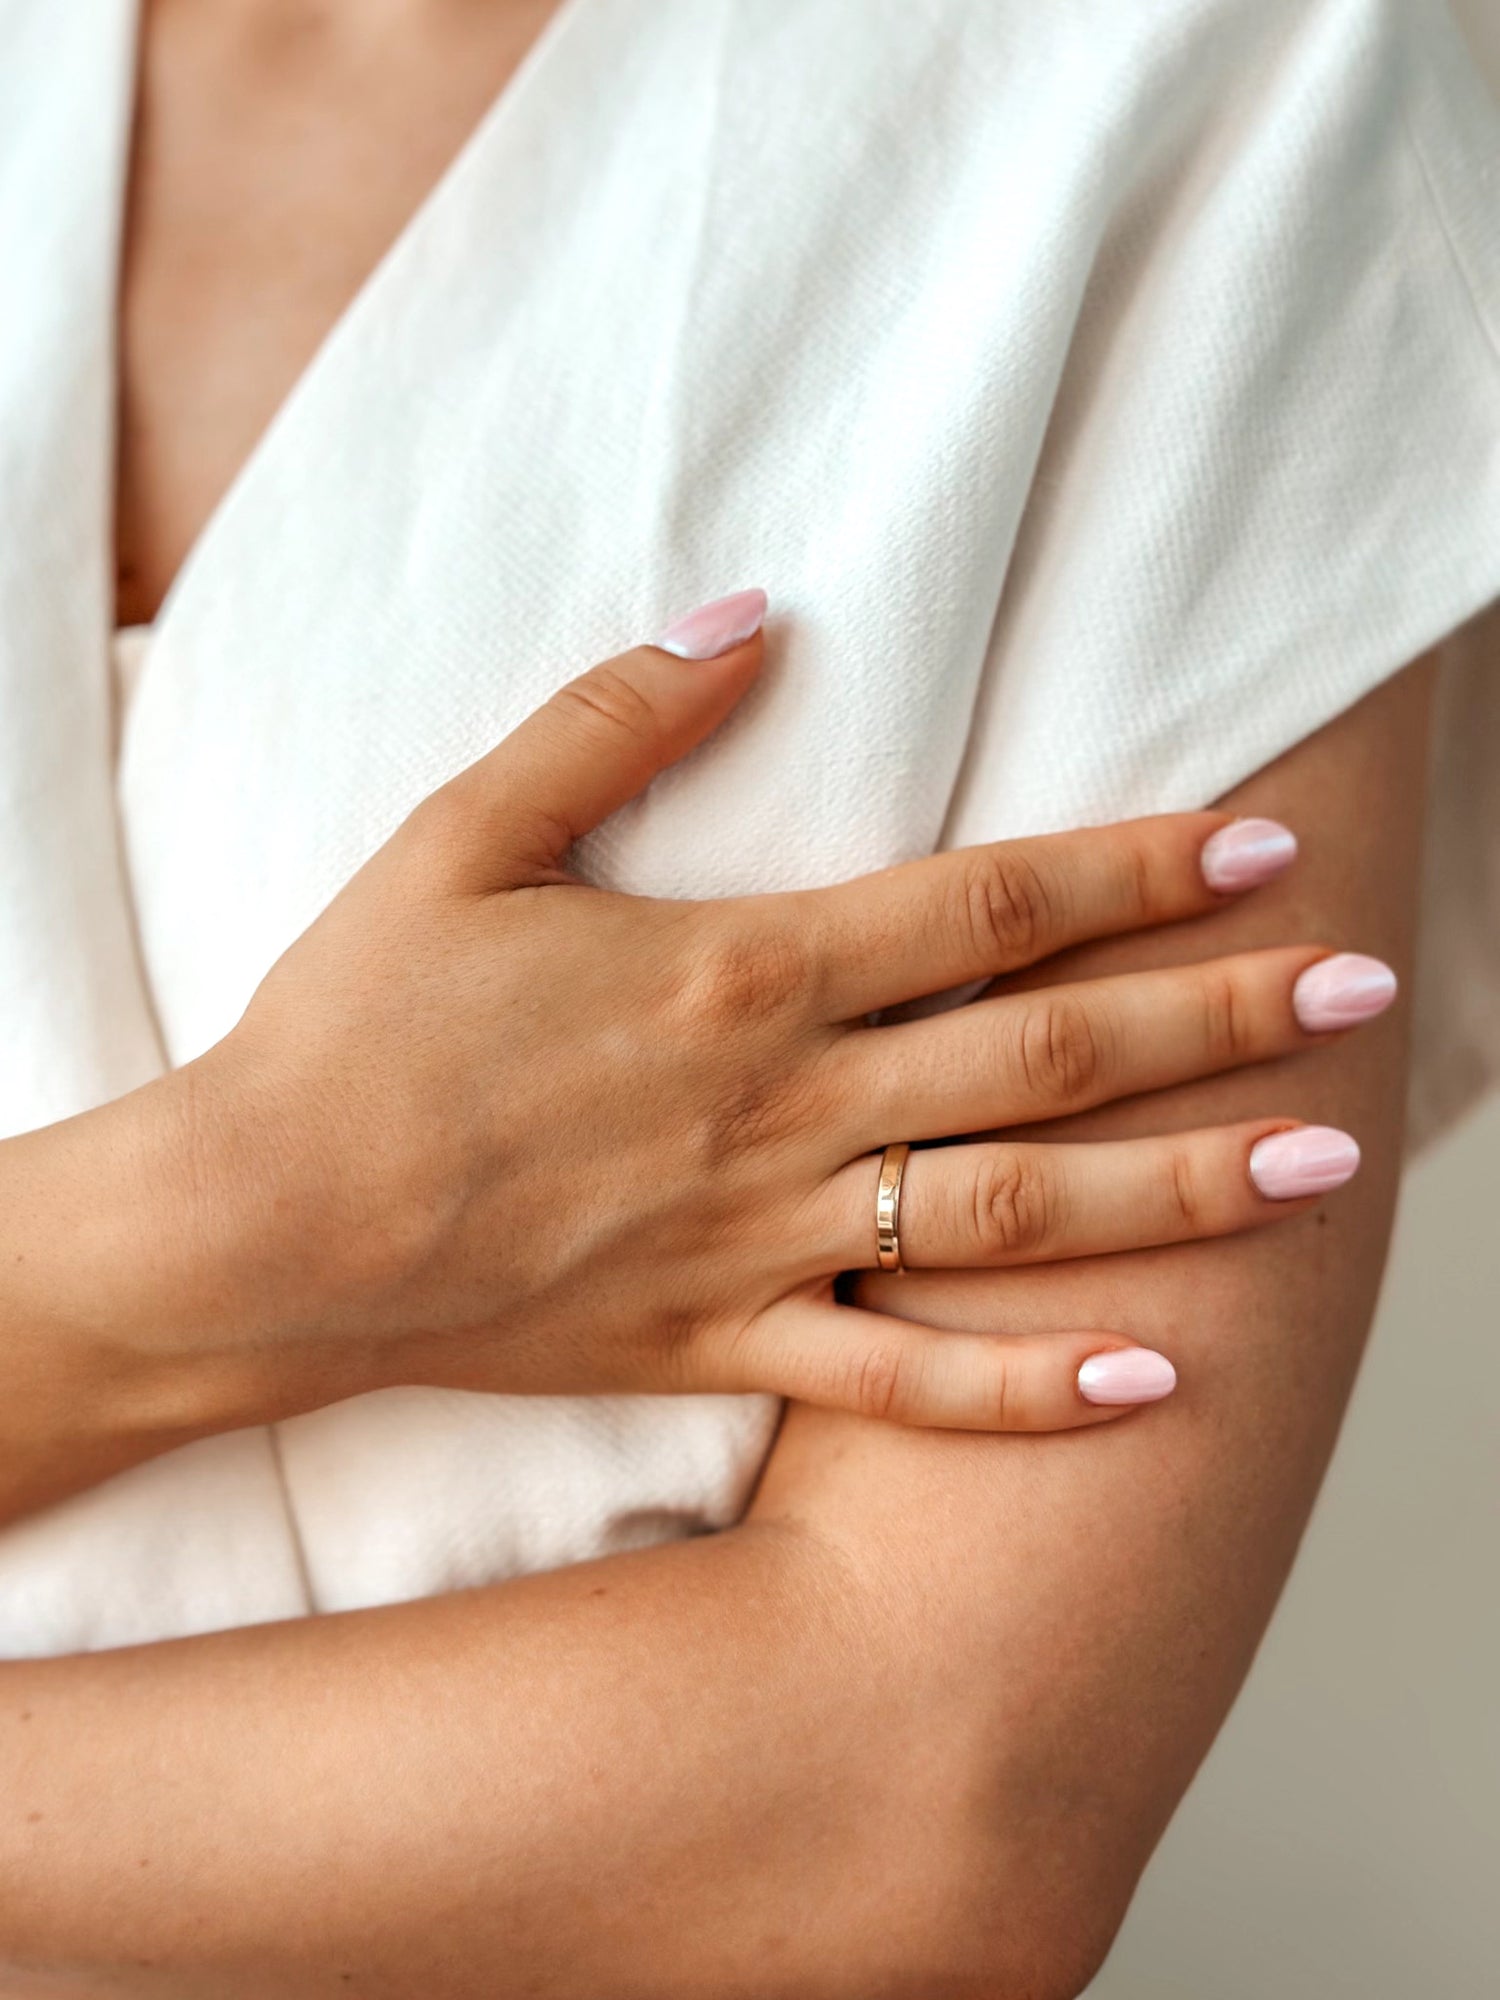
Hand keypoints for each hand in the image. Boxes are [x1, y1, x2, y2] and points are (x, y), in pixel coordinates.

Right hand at [102, 586, 1377, 1442]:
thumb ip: (614, 717)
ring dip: (1176, 1188)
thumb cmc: (358, 1025)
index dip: (1132, 870)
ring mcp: (763, 1238)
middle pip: (1043, 1054)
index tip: (1254, 845)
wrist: (270, 1227)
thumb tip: (751, 612)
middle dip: (1214, 1016)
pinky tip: (1145, 1380)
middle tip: (1357, 991)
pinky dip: (1023, 1386)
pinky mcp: (722, 1345)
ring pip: (1012, 1213)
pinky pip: (901, 1380)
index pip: (984, 908)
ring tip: (1318, 1167)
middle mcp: (781, 1107)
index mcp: (738, 971)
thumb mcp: (463, 832)